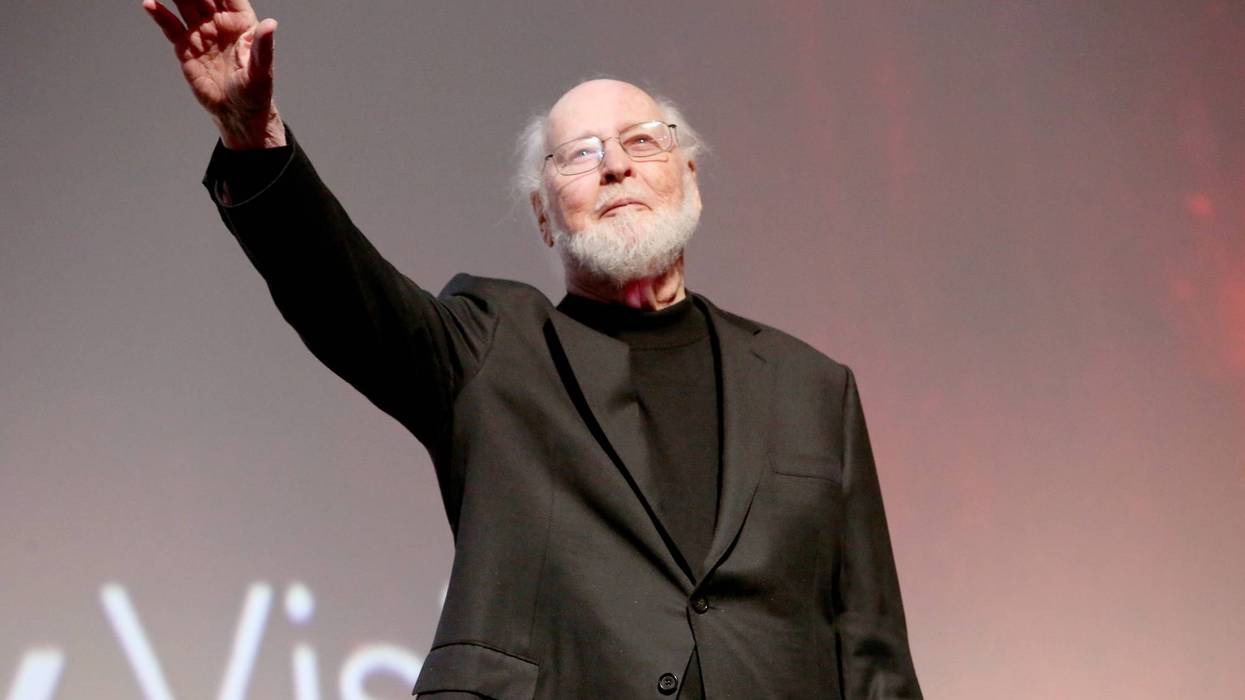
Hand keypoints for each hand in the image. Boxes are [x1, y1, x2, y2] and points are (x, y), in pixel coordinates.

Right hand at [143, 0, 285, 148]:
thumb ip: (263, 46)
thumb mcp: (261, 69)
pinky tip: (150, 3)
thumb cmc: (255, 91)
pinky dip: (160, 14)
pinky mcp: (186, 48)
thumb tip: (270, 24)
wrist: (237, 113)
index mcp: (241, 22)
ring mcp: (201, 33)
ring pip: (185, 4)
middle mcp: (219, 23)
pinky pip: (171, 26)